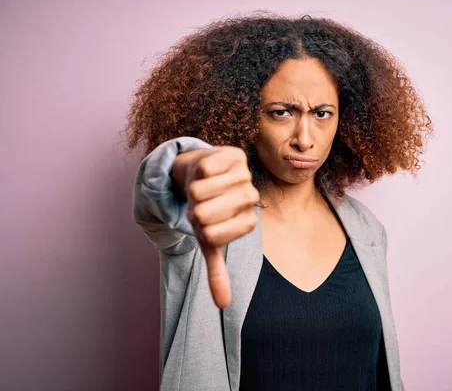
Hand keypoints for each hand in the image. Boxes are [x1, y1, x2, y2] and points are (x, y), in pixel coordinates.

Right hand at [172, 146, 259, 307]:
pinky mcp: (234, 155)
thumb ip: (218, 272)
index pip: (213, 235)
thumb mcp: (209, 241)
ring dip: (193, 190)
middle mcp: (251, 199)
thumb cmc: (206, 210)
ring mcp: (245, 175)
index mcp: (247, 222)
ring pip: (202, 190)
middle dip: (192, 210)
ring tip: (201, 188)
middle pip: (204, 214)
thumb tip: (223, 305)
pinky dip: (197, 172)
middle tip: (199, 204)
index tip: (205, 222)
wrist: (203, 175)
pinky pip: (205, 167)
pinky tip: (204, 171)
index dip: (199, 228)